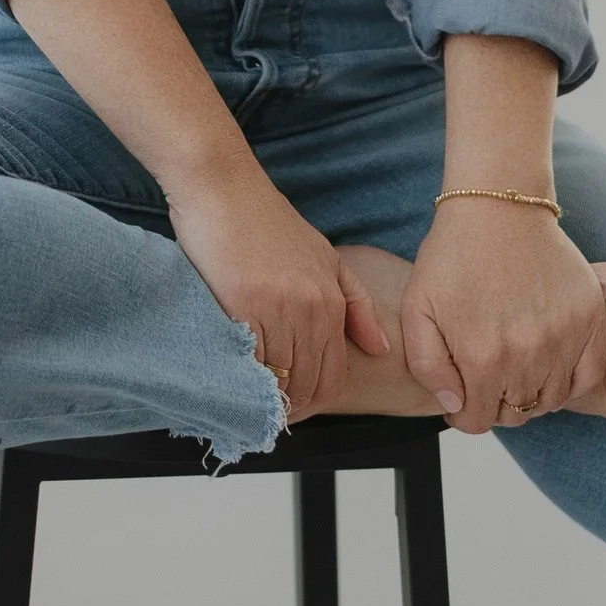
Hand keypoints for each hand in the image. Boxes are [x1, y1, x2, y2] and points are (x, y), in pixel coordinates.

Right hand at [166, 163, 390, 418]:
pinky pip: (250, 361)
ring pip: (281, 378)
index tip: (295, 411)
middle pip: (308, 383)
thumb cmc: (268, 222)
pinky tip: (235, 382)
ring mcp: (278, 308)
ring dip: (267, 398)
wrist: (224, 189)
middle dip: (292, 407)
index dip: (315, 403)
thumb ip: (355, 304)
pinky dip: (245, 379)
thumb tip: (381, 347)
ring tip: (251, 405)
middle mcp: (311, 309)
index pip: (333, 375)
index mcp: (332, 301)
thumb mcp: (325, 257)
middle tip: (270, 416)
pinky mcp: (243, 305)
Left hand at [400, 202, 605, 434]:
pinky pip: (588, 375)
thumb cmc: (453, 256)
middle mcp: (528, 354)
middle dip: (496, 405)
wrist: (498, 207)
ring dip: (531, 394)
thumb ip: (428, 368)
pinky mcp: (590, 318)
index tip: (462, 402)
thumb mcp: (418, 310)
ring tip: (516, 372)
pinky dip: (570, 381)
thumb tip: (455, 406)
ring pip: (551, 400)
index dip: (465, 416)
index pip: (479, 421)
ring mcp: (564, 337)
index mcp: (482, 358)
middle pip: (515, 413)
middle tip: (486, 382)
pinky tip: (549, 367)